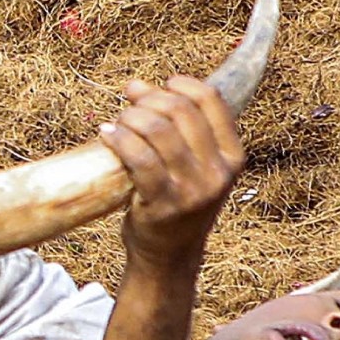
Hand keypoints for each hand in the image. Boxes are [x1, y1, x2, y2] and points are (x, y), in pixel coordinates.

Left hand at [97, 75, 241, 269]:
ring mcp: (193, 190)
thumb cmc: (176, 201)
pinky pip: (139, 158)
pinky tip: (106, 135)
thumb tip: (138, 85)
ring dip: (130, 118)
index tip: (160, 85)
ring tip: (117, 124)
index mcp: (232, 156)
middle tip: (129, 107)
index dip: (180, 85)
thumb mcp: (195, 166)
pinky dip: (118, 139)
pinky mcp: (164, 203)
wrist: (169, 255)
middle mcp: (218, 172)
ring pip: (158, 131)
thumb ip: (180, 128)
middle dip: (148, 100)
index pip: (212, 101)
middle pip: (180, 111)